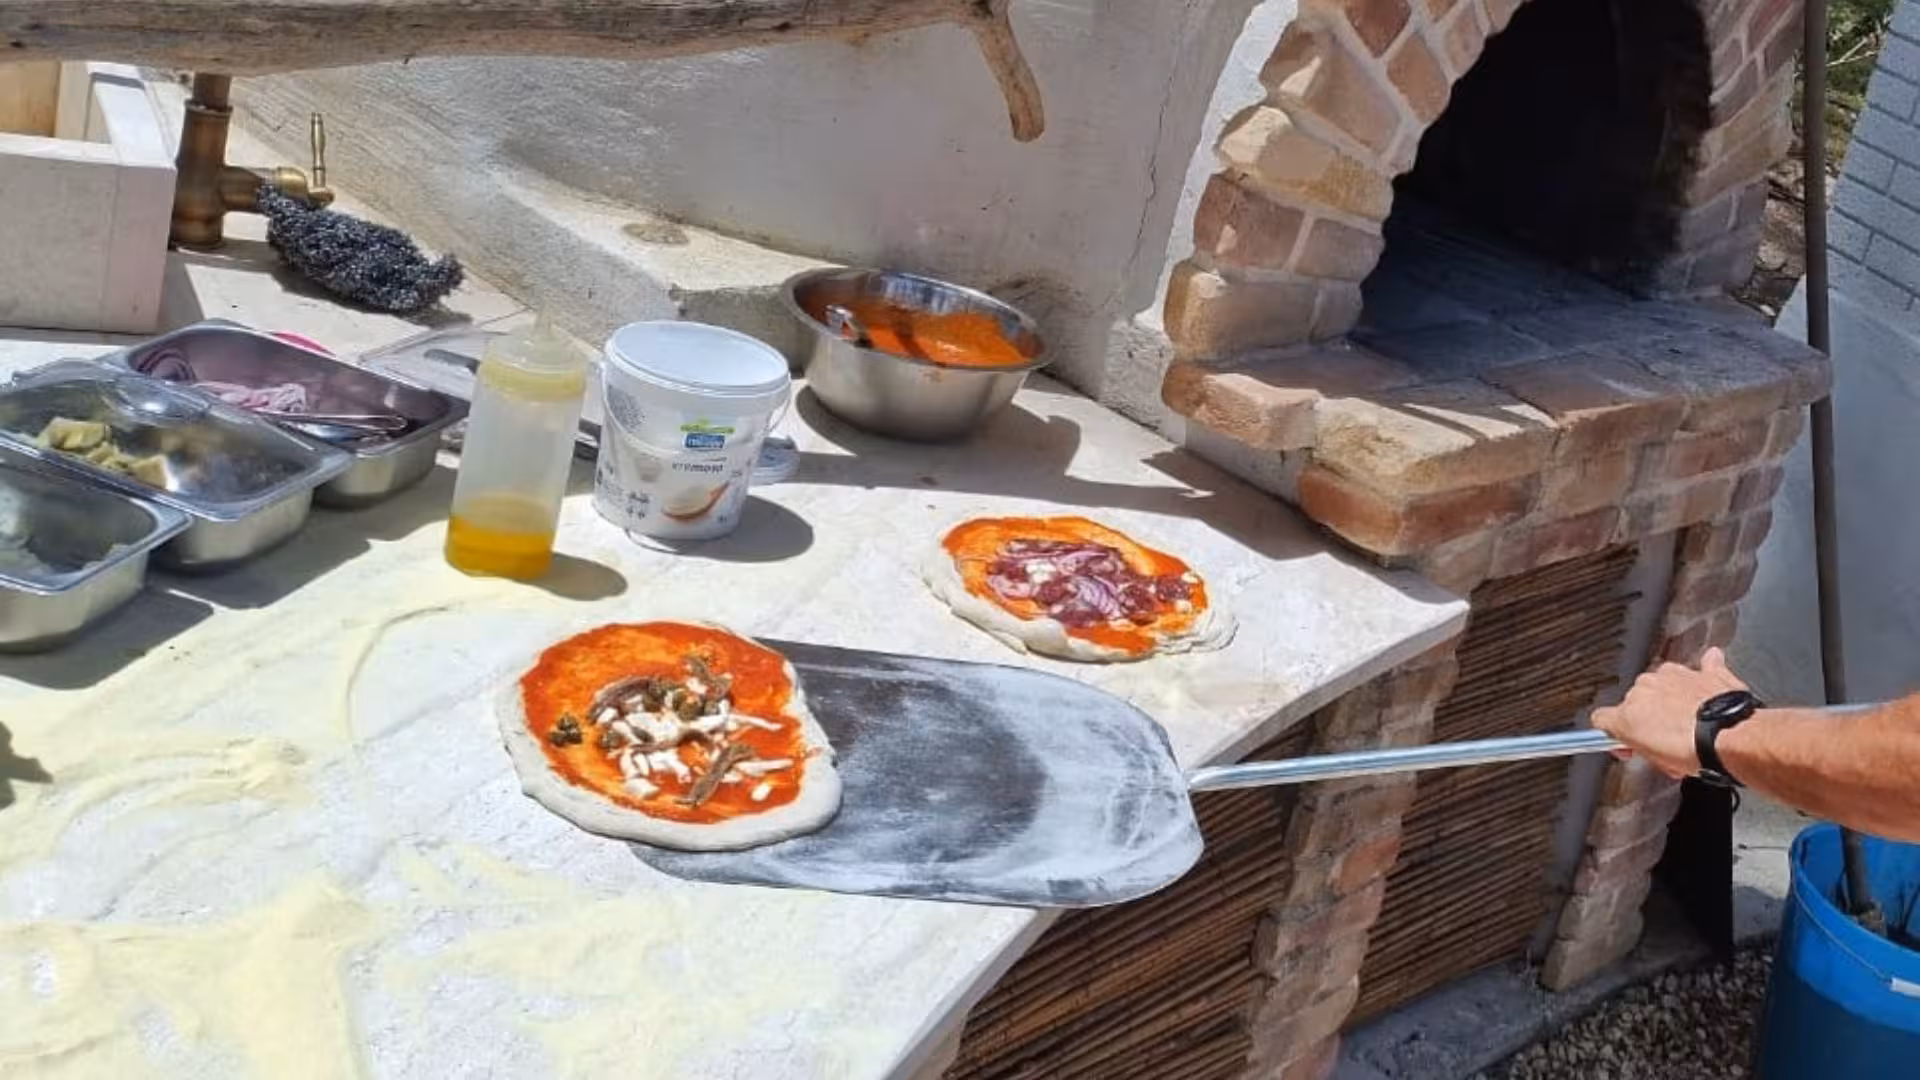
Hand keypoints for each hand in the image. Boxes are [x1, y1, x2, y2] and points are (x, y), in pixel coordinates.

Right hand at [1592, 647, 1747, 777]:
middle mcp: (1646, 686)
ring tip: (1690, 721)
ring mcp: (1676, 676)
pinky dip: (1705, 671)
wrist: (1731, 737)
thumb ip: (1641, 746)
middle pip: (1638, 699)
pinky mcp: (1705, 672)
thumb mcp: (1658, 763)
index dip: (1614, 733)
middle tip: (1665, 737)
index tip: (1628, 742)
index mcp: (1629, 710)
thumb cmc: (1695, 750)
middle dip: (1649, 715)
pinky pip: (1703, 665)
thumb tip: (1640, 743)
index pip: (1604, 718)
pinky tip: (1707, 677)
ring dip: (1673, 697)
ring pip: (1665, 683)